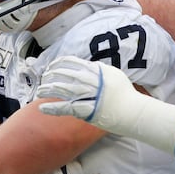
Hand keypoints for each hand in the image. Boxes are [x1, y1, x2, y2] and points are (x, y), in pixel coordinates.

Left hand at [37, 56, 174, 154]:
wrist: (134, 112)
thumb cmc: (126, 95)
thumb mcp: (115, 75)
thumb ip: (100, 70)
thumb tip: (89, 65)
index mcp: (98, 70)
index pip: (73, 62)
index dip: (59, 63)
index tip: (51, 66)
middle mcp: (93, 81)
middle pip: (66, 74)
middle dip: (52, 75)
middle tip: (43, 78)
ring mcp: (91, 96)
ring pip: (64, 89)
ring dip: (49, 89)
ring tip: (39, 91)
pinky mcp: (88, 111)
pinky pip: (67, 108)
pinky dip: (53, 108)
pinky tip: (42, 108)